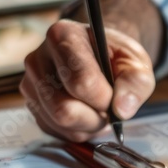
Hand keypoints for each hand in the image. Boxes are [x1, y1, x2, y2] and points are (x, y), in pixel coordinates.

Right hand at [20, 0, 162, 140]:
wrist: (98, 56)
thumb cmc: (115, 57)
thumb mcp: (136, 62)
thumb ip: (136, 82)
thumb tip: (122, 109)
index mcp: (63, 36)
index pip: (81, 82)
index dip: (105, 98)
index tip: (115, 94)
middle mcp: (38, 59)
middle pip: (64, 110)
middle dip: (95, 117)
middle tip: (109, 107)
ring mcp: (30, 83)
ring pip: (60, 124)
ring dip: (88, 125)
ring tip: (99, 108)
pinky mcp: (32, 104)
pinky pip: (55, 131)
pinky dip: (78, 129)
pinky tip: (86, 112)